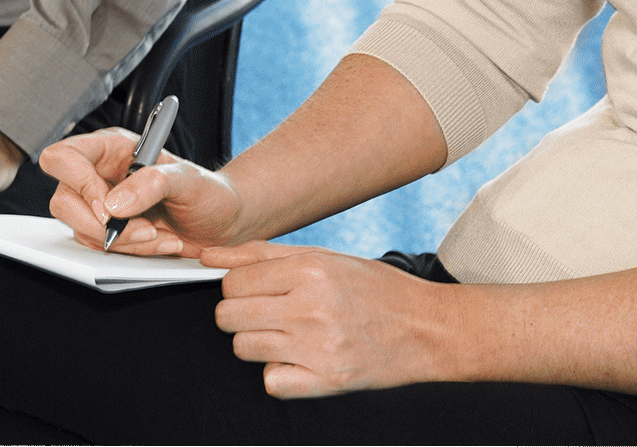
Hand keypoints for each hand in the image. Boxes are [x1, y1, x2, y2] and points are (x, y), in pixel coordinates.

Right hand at [41, 126, 249, 255]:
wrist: (224, 223)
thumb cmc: (209, 193)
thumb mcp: (188, 181)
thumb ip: (152, 183)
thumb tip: (114, 203)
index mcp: (111, 148)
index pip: (64, 157)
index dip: (78, 183)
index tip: (109, 209)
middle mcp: (99, 174)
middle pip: (63, 200)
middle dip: (101, 224)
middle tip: (142, 229)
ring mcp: (99, 205)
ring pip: (79, 229)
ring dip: (121, 241)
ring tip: (158, 235)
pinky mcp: (107, 231)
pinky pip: (99, 248)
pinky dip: (129, 251)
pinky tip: (158, 243)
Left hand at [205, 242, 442, 397]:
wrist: (428, 329)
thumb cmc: (375, 289)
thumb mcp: (323, 257)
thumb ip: (261, 254)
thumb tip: (208, 256)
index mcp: (310, 270)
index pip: (232, 282)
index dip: (237, 287)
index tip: (255, 291)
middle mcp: (311, 308)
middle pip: (229, 316)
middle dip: (240, 314)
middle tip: (268, 313)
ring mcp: (318, 348)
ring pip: (243, 348)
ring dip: (257, 343)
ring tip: (287, 335)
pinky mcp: (328, 381)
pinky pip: (270, 382)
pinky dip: (279, 374)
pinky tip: (300, 360)